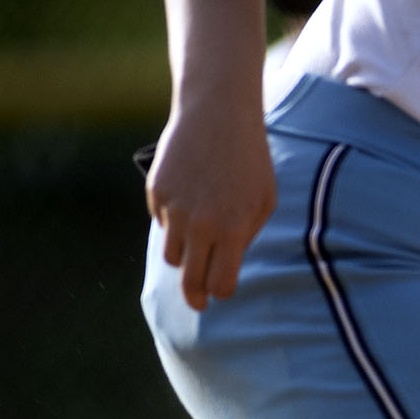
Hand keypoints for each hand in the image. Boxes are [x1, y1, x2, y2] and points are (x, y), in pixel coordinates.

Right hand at [148, 0, 274, 313]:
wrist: (216, 115)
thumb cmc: (249, 161)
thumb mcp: (263, 201)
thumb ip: (246, 236)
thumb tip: (228, 266)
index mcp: (232, 231)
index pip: (221, 284)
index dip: (221, 292)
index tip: (220, 293)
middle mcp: (200, 225)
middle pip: (191, 281)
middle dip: (196, 296)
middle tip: (198, 303)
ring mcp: (174, 209)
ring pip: (173, 256)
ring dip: (185, 256)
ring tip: (198, 243)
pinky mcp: (156, 193)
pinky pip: (162, 223)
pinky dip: (173, 221)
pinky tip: (188, 199)